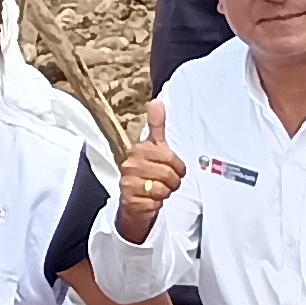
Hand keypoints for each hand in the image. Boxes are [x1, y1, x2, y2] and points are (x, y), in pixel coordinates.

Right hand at [115, 97, 183, 241]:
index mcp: (136, 150)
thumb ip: (156, 126)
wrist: (134, 202)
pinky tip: (151, 200)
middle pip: (168, 174)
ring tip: (159, 190)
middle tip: (167, 182)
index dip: (177, 166)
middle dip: (173, 181)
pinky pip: (155, 203)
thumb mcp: (154, 148)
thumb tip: (157, 101)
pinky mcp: (130, 201)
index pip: (168, 157)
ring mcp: (127, 183)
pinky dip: (158, 203)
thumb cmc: (147, 173)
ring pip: (163, 189)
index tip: (174, 169)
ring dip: (166, 192)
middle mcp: (129, 165)